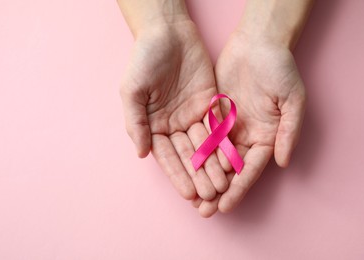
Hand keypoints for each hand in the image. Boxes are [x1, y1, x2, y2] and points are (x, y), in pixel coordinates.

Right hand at [120, 20, 228, 200]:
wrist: (167, 32)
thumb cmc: (143, 59)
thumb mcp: (131, 91)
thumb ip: (136, 123)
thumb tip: (142, 154)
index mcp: (153, 125)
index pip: (166, 155)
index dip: (177, 174)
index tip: (188, 192)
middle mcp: (174, 124)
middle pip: (187, 155)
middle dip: (198, 175)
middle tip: (210, 195)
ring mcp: (192, 115)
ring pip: (205, 145)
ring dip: (213, 165)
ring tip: (223, 184)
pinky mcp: (210, 104)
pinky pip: (218, 127)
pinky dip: (224, 144)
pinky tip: (231, 160)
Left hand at [195, 31, 305, 215]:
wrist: (258, 43)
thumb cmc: (280, 69)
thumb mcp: (292, 100)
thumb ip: (289, 132)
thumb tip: (283, 163)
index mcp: (266, 136)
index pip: (250, 169)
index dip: (239, 188)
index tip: (225, 206)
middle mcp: (246, 135)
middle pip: (230, 169)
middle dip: (216, 189)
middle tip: (203, 211)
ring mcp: (229, 125)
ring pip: (213, 156)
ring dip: (202, 176)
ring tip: (190, 196)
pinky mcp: (213, 113)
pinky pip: (202, 135)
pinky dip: (194, 151)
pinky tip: (183, 166)